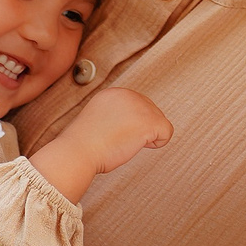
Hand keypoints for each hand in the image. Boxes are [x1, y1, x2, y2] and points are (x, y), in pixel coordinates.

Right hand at [31, 87, 171, 201]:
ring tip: (124, 142)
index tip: (115, 134)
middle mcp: (128, 94)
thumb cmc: (83, 145)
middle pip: (151, 112)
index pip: (136, 106)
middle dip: (140, 129)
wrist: (78, 151)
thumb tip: (131, 127)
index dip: (130, 124)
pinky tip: (138, 145)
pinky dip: (157, 143)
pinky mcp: (149, 120)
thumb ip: (115, 117)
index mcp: (113, 93)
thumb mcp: (97, 122)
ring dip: (146, 137)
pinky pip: (167, 132)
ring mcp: (140, 106)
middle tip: (119, 140)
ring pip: (159, 122)